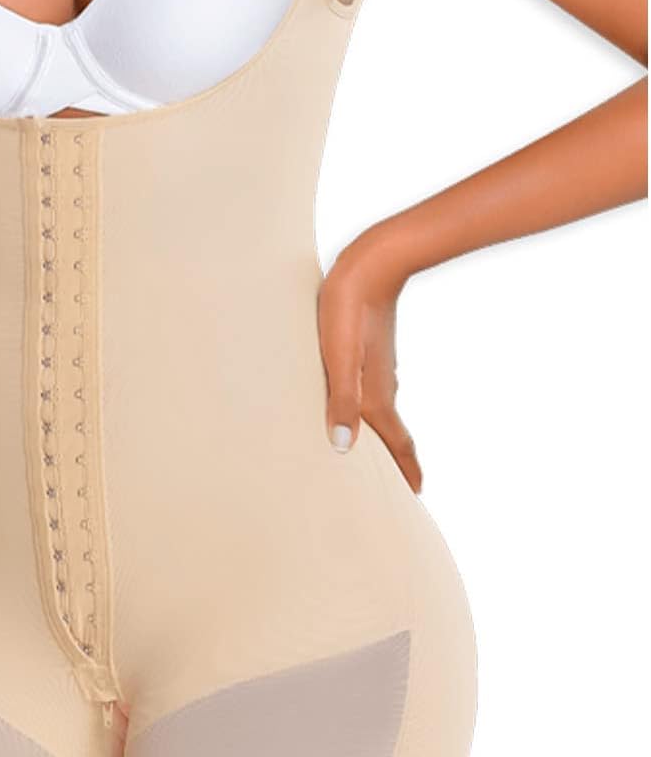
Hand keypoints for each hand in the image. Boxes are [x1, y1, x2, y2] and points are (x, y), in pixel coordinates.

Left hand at [317, 229, 422, 493]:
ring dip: (385, 433)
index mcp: (375, 393)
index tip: (416, 493)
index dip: (405, 468)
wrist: (372, 263)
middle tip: (404, 483)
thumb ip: (342, 401)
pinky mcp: (370, 348)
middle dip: (399, 458)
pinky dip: (373, 409)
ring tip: (380, 451)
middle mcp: (382, 383)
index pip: (396, 441)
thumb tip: (343, 448)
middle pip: (393, 430)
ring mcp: (378, 365)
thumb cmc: (348, 310)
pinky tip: (362, 401)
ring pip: (383, 409)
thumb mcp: (339, 357)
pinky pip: (374, 389)